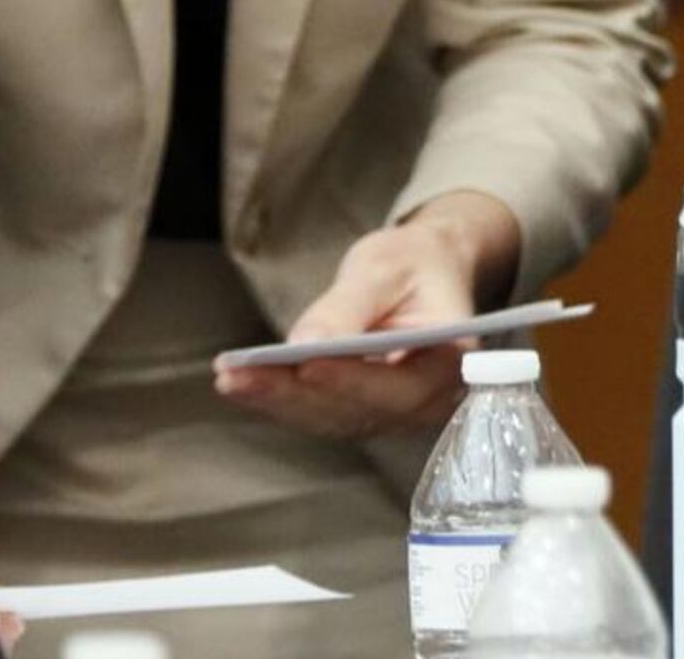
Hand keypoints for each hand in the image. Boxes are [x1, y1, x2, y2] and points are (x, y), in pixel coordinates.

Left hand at [213, 191, 524, 441]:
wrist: (423, 274)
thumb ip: (349, 306)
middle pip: (358, 410)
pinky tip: (238, 382)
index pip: (401, 385)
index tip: (304, 364)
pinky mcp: (362, 413)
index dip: (352, 380)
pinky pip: (318, 414)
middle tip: (240, 374)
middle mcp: (428, 400)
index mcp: (452, 360)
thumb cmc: (413, 264)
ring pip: (331, 418)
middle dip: (295, 393)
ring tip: (230, 376)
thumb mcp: (385, 267)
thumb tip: (304, 345)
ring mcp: (394, 414)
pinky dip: (277, 399)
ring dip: (277, 400)